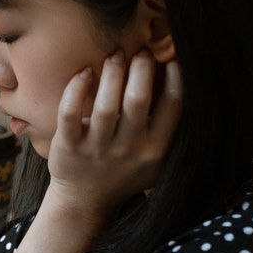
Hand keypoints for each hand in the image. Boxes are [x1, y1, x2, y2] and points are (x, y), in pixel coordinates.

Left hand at [44, 51, 181, 221]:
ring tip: (115, 56)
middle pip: (138, 100)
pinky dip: (76, 89)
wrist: (86, 201)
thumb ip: (170, 130)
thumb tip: (184, 81)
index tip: (171, 60)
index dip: (176, 78)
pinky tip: (84, 73)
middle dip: (142, 68)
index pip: (173, 107)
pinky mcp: (68, 146)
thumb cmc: (125, 172)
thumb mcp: (157, 160)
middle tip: (141, 52)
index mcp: (155, 149)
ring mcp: (96, 149)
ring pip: (105, 105)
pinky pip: (69, 113)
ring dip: (112, 73)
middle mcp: (128, 149)